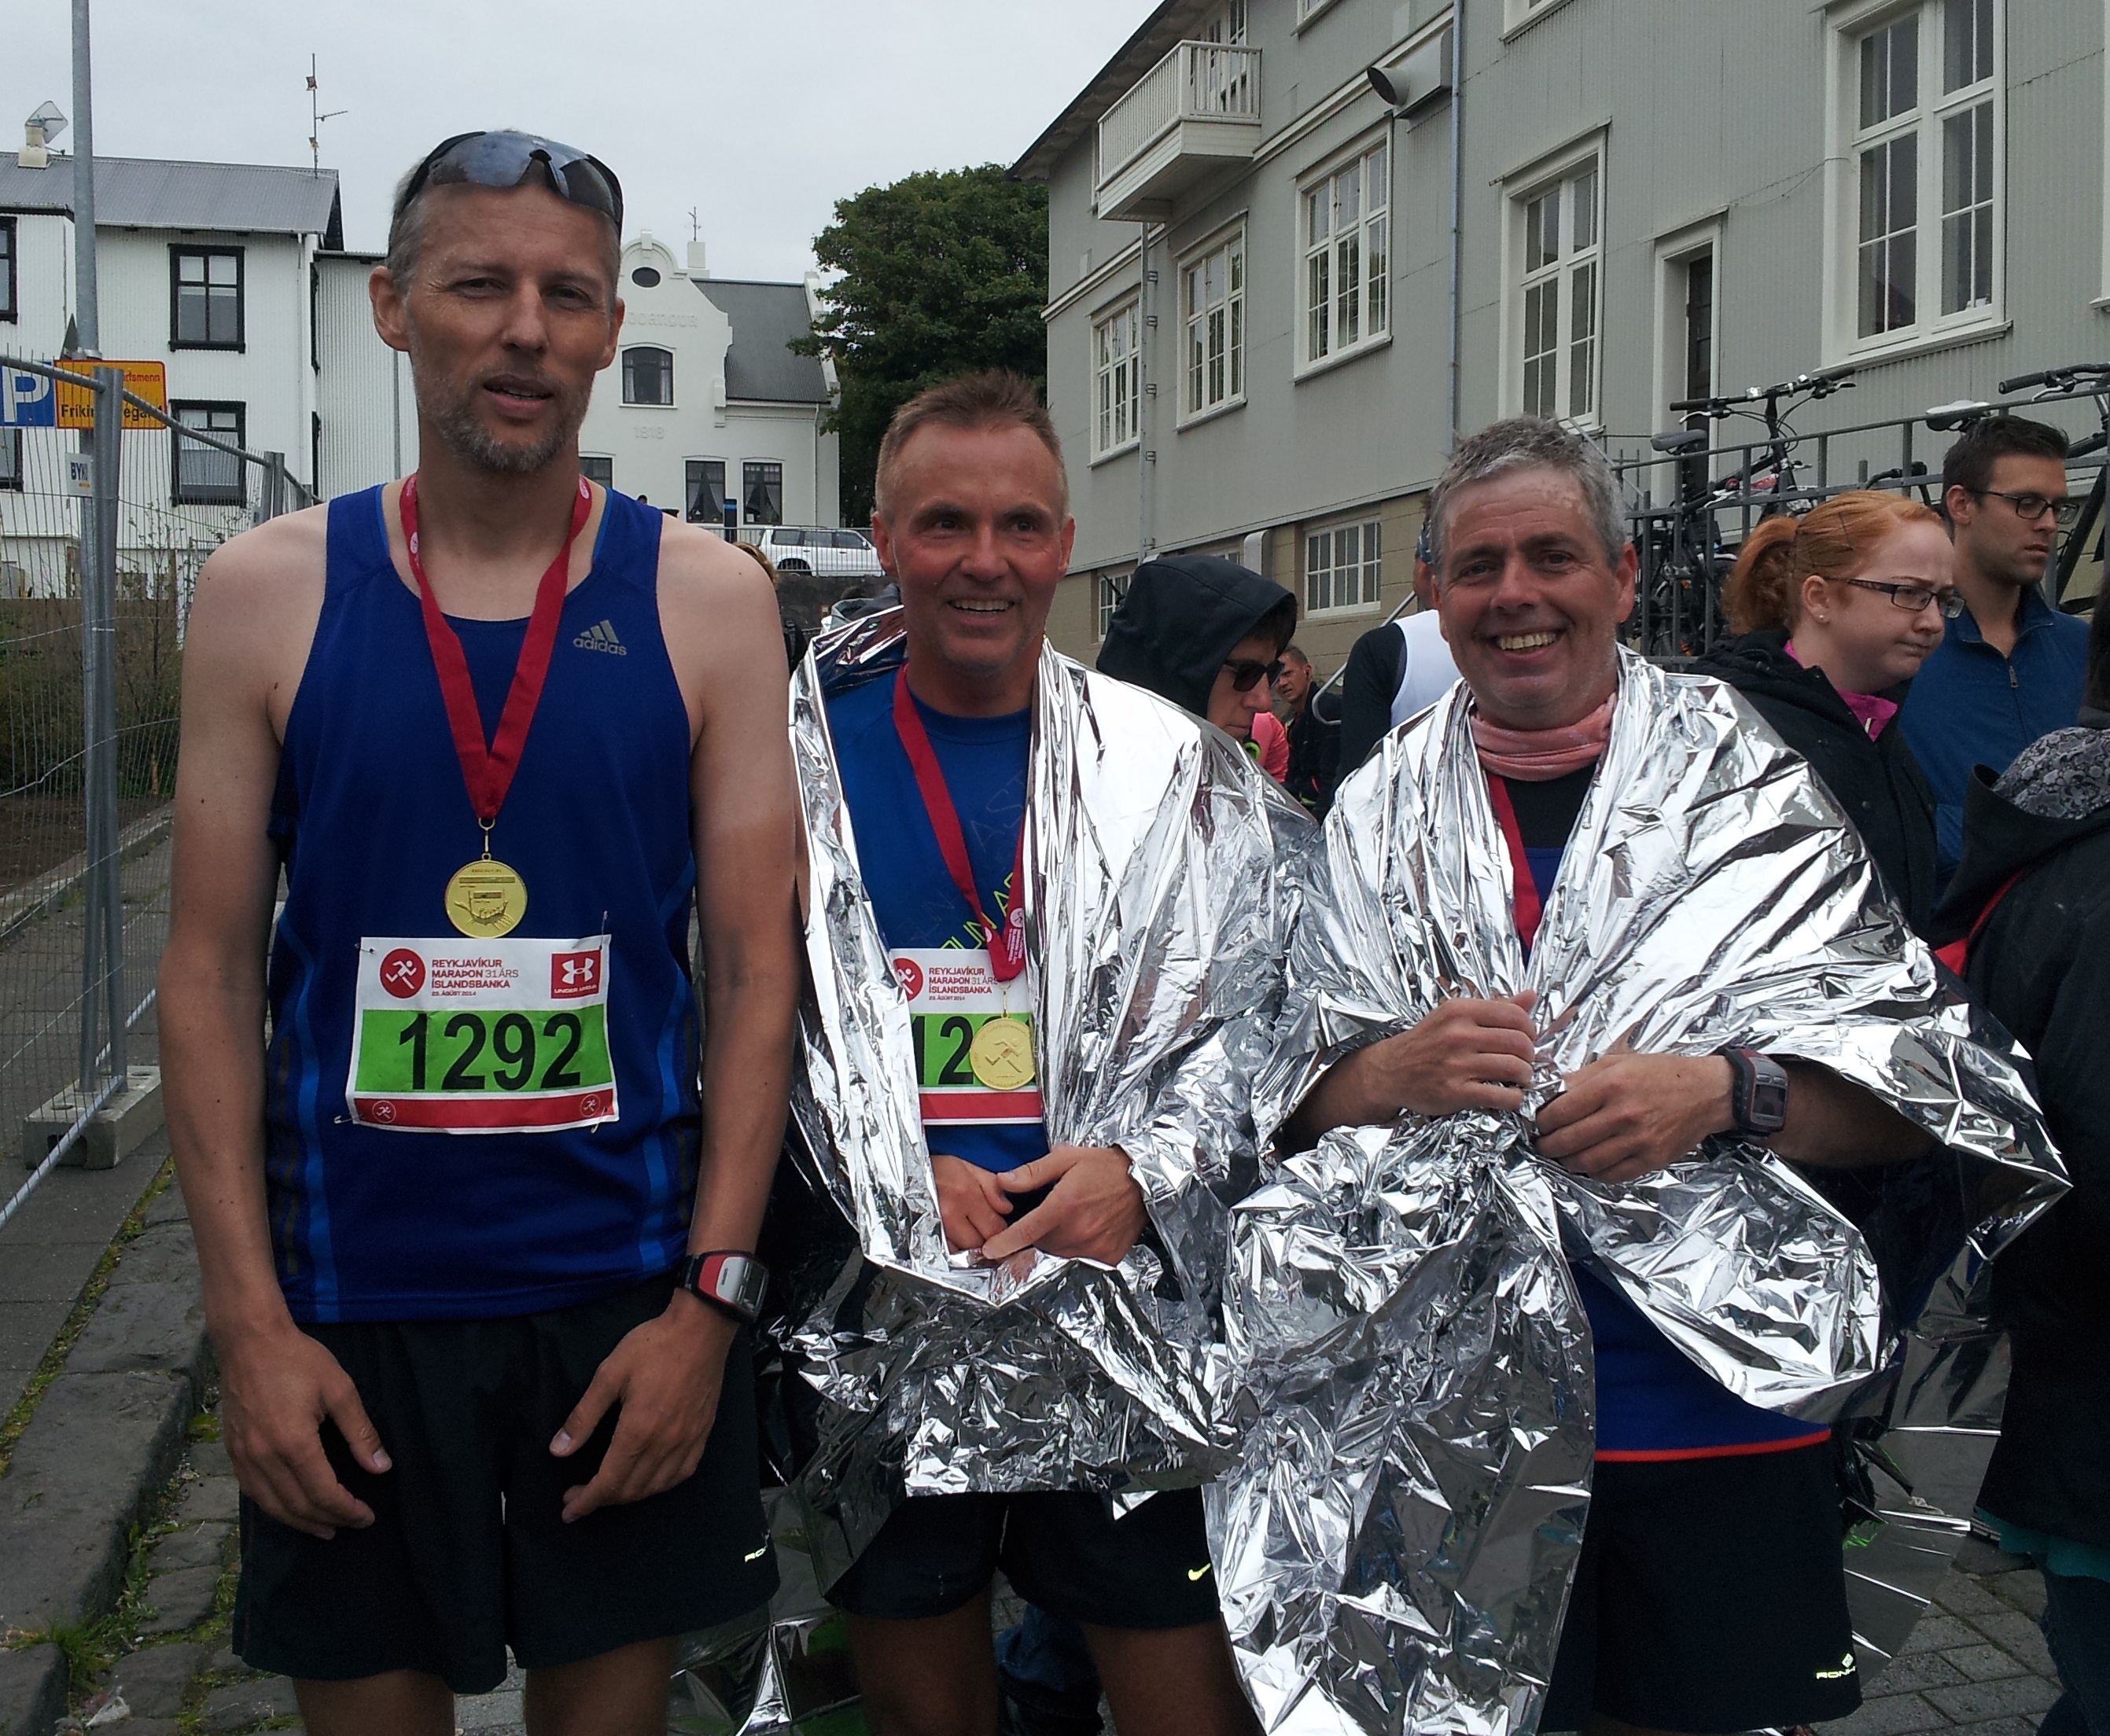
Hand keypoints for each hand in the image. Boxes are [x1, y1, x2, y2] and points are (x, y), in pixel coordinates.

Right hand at [217, 1319, 389, 1539]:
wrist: (250, 1341)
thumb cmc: (299, 1360)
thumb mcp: (340, 1390)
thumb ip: (361, 1433)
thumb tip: (382, 1467)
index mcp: (294, 1444)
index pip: (324, 1494)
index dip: (347, 1510)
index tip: (367, 1516)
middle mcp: (264, 1457)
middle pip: (298, 1505)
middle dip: (328, 1520)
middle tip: (351, 1525)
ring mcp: (243, 1456)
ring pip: (272, 1505)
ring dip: (299, 1522)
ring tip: (323, 1528)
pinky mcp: (232, 1451)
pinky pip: (253, 1492)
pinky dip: (274, 1507)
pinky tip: (288, 1509)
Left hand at [550, 1290, 735, 1522]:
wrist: (701, 1330)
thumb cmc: (652, 1347)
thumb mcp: (609, 1375)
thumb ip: (584, 1417)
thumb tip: (558, 1451)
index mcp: (637, 1432)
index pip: (608, 1483)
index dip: (586, 1502)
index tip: (568, 1511)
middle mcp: (664, 1445)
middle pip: (630, 1490)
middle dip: (601, 1500)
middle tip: (579, 1495)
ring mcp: (687, 1442)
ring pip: (655, 1487)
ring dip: (629, 1495)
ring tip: (609, 1489)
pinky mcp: (702, 1434)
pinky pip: (681, 1474)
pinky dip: (660, 1485)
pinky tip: (650, 1479)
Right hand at [931, 1151, 1014, 1251]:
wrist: (906, 1170)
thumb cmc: (939, 1169)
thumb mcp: (970, 1168)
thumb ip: (993, 1187)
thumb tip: (1007, 1209)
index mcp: (967, 1196)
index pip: (995, 1229)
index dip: (1002, 1233)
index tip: (1002, 1231)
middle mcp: (951, 1215)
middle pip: (979, 1246)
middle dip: (987, 1243)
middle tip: (986, 1236)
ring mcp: (935, 1228)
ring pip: (962, 1255)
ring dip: (970, 1251)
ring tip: (971, 1240)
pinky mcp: (922, 1237)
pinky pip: (945, 1255)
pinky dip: (954, 1254)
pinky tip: (957, 1244)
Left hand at [980, 1146, 1146, 1264]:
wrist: (1146, 1179)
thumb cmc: (1104, 1166)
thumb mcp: (1067, 1158)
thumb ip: (1032, 1172)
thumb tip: (1002, 1182)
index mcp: (1064, 1206)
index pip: (1026, 1231)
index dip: (1005, 1243)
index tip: (989, 1251)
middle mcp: (1078, 1231)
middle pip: (1042, 1243)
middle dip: (1038, 1233)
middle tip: (1051, 1214)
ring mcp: (1095, 1247)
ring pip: (1060, 1253)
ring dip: (1056, 1241)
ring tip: (1071, 1219)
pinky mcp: (1108, 1256)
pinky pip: (1081, 1259)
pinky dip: (1078, 1248)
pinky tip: (1087, 1229)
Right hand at [1351, 992, 1538, 1118]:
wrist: (1390, 1070)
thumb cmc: (1427, 1042)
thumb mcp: (1455, 1015)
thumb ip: (1494, 1007)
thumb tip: (1531, 996)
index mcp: (1460, 1010)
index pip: (1516, 1016)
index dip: (1530, 1030)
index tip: (1526, 1039)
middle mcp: (1458, 1034)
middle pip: (1519, 1043)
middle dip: (1530, 1055)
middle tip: (1524, 1061)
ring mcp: (1457, 1064)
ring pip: (1514, 1068)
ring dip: (1525, 1076)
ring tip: (1518, 1078)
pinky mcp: (1455, 1092)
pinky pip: (1501, 1096)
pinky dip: (1514, 1098)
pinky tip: (1509, 1095)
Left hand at [1536, 1052, 1735, 1183]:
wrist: (1708, 1091)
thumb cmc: (1663, 1073)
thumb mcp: (1620, 1061)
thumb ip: (1585, 1076)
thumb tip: (1554, 1091)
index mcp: (1612, 1085)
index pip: (1562, 1111)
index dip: (1543, 1121)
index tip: (1540, 1123)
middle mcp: (1624, 1114)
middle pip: (1570, 1140)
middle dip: (1548, 1145)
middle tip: (1543, 1144)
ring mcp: (1639, 1140)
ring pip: (1588, 1161)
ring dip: (1567, 1162)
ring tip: (1561, 1156)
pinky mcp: (1652, 1159)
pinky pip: (1613, 1174)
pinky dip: (1594, 1173)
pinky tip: (1588, 1164)